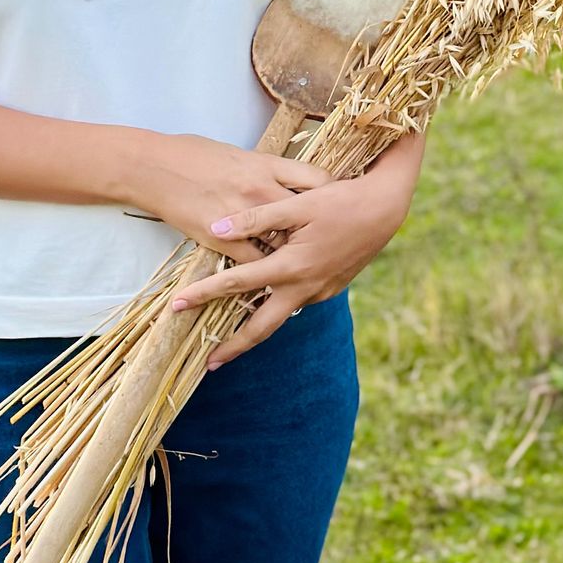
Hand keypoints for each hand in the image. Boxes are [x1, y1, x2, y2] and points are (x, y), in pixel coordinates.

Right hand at [130, 131, 336, 265]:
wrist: (154, 167)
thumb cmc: (191, 152)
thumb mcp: (236, 153)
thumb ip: (263, 166)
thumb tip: (281, 174)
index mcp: (266, 163)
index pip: (316, 178)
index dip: (334, 192)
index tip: (344, 202)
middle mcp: (261, 190)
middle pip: (308, 215)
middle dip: (323, 230)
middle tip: (340, 243)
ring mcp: (244, 217)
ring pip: (284, 243)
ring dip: (297, 255)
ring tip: (316, 268)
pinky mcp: (223, 240)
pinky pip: (255, 264)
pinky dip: (266, 274)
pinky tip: (276, 283)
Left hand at [169, 130, 426, 366]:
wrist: (385, 209)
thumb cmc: (339, 200)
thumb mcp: (296, 204)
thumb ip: (256, 218)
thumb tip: (216, 229)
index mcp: (291, 267)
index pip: (237, 285)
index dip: (204, 294)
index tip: (177, 306)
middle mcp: (304, 287)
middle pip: (262, 328)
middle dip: (233, 346)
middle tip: (209, 362)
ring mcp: (320, 291)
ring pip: (281, 316)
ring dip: (256, 328)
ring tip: (231, 336)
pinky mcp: (330, 287)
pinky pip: (297, 302)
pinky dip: (278, 307)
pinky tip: (267, 300)